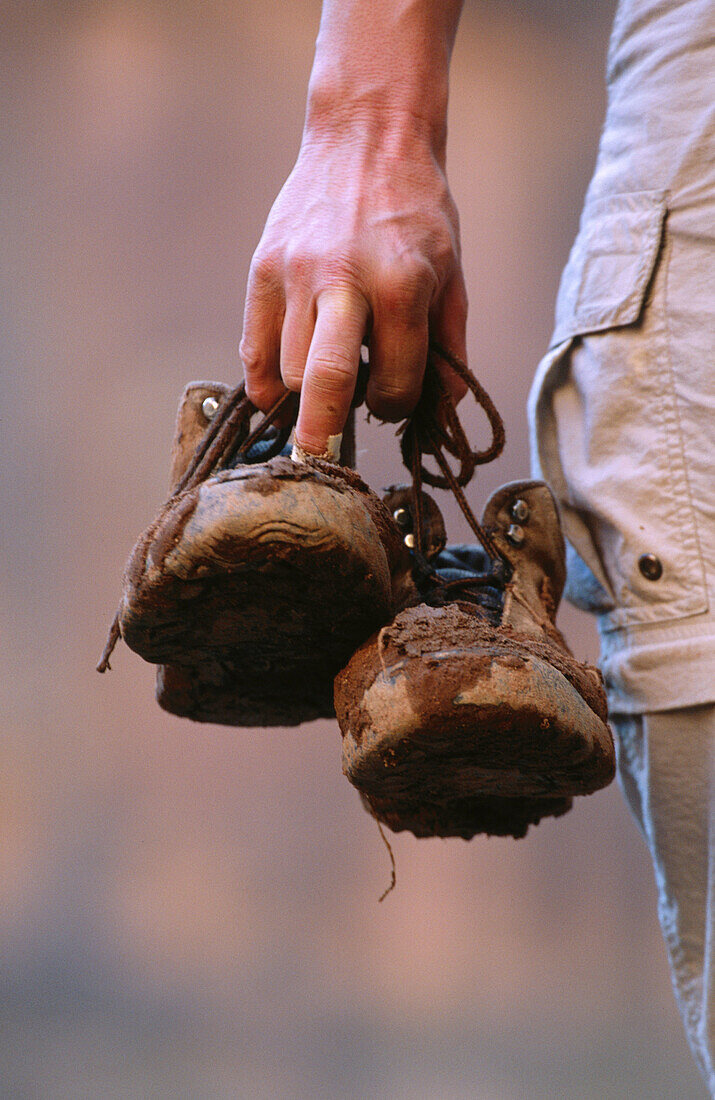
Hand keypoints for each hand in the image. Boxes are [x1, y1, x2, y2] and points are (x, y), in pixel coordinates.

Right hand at [240, 116, 467, 455]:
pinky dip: (266, 381)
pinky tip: (284, 387)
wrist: (367, 134)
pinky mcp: (262, 267)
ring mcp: (296, 273)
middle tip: (321, 459)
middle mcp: (344, 280)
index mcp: (402, 284)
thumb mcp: (452, 274)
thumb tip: (436, 413)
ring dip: (305, 397)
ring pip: (287, 372)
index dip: (397, 406)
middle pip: (326, 383)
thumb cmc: (418, 212)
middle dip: (322, 436)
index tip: (394, 399)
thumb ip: (448, 348)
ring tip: (323, 388)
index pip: (396, 381)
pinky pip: (254, 348)